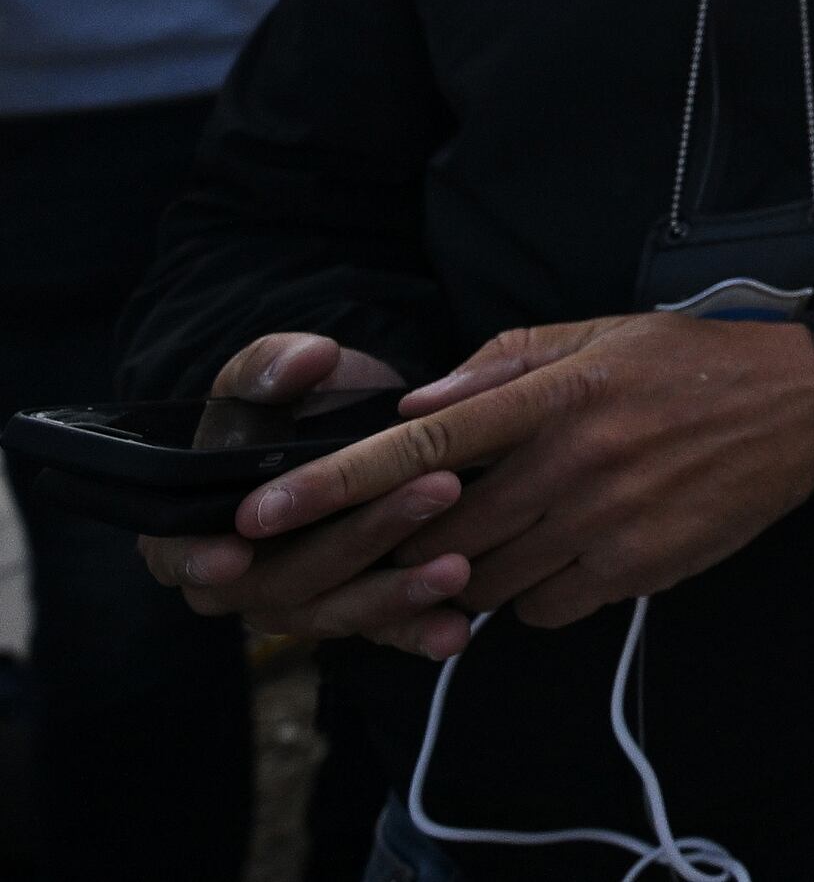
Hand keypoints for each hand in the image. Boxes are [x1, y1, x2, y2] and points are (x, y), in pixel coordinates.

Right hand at [136, 335, 466, 651]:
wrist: (341, 426)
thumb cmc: (286, 404)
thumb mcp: (268, 375)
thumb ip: (270, 366)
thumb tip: (307, 358)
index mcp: (190, 528)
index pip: (178, 555)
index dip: (199, 560)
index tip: (233, 556)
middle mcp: (238, 580)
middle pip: (283, 581)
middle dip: (358, 540)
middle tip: (434, 492)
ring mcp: (297, 603)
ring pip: (335, 612)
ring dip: (395, 594)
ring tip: (456, 566)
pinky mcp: (354, 611)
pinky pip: (380, 633)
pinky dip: (417, 633)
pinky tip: (455, 631)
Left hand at [200, 314, 813, 650]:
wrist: (807, 404)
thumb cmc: (691, 365)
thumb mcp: (601, 335)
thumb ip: (505, 359)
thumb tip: (416, 401)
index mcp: (557, 392)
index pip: (420, 441)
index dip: (333, 481)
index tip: (261, 513)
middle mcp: (574, 457)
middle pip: (443, 529)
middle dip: (409, 543)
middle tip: (406, 538)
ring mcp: (607, 518)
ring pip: (488, 578)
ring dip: (475, 571)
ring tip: (509, 537)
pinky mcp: (640, 566)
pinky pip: (548, 608)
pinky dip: (539, 595)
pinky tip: (570, 555)